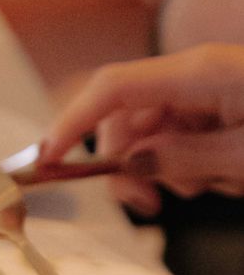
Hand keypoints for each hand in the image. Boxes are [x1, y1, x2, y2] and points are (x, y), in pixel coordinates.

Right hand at [40, 46, 243, 203]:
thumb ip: (185, 159)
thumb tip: (132, 164)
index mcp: (198, 72)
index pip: (112, 87)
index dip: (72, 121)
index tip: (49, 158)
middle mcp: (195, 75)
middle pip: (126, 118)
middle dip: (128, 163)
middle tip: (149, 202)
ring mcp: (208, 92)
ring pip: (154, 136)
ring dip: (175, 171)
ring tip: (225, 180)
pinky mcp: (220, 108)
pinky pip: (183, 140)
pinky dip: (197, 167)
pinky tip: (233, 174)